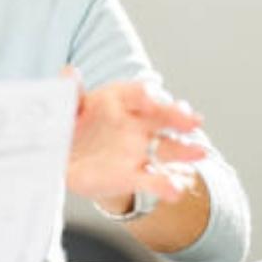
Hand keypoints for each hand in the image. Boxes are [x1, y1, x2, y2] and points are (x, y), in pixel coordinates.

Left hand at [62, 69, 205, 208]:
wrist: (62, 159)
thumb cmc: (66, 126)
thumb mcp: (64, 107)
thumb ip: (69, 93)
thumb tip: (69, 72)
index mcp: (117, 100)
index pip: (138, 92)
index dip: (147, 94)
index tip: (151, 99)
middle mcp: (134, 123)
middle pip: (162, 116)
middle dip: (178, 116)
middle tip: (192, 120)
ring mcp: (137, 150)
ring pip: (167, 148)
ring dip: (184, 150)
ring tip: (200, 152)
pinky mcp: (132, 176)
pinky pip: (153, 180)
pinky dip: (166, 184)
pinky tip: (175, 189)